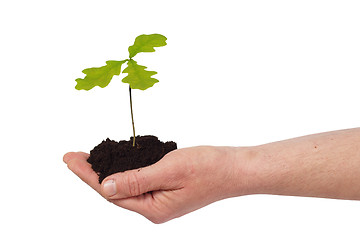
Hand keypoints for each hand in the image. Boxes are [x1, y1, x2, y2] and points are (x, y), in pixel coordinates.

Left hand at [63, 146, 251, 222]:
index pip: (111, 193)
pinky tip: (117, 161)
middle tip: (73, 156)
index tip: (70, 159)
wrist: (234, 168)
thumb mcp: (170, 170)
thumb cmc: (208, 168)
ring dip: (107, 171)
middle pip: (115, 191)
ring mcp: (160, 199)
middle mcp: (154, 208)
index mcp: (153, 209)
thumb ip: (137, 180)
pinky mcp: (166, 189)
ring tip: (89, 158)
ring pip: (126, 185)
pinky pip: (139, 180)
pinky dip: (125, 169)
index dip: (88, 175)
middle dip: (92, 173)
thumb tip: (106, 187)